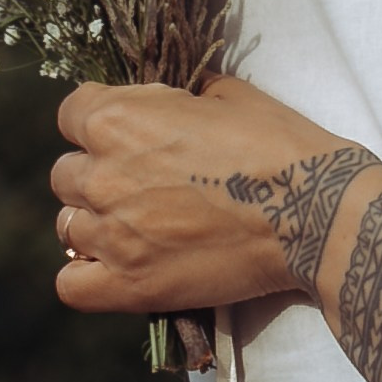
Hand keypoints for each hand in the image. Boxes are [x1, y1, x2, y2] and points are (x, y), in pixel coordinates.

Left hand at [49, 77, 381, 314]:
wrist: (316, 212)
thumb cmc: (280, 146)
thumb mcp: (233, 96)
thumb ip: (184, 96)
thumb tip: (175, 100)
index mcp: (120, 119)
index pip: (71, 112)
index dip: (100, 118)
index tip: (129, 130)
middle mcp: (103, 174)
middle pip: (65, 173)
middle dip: (98, 173)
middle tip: (144, 182)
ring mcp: (112, 234)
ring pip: (68, 227)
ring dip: (97, 223)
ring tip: (139, 227)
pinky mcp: (128, 285)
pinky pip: (71, 284)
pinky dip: (88, 275)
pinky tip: (119, 266)